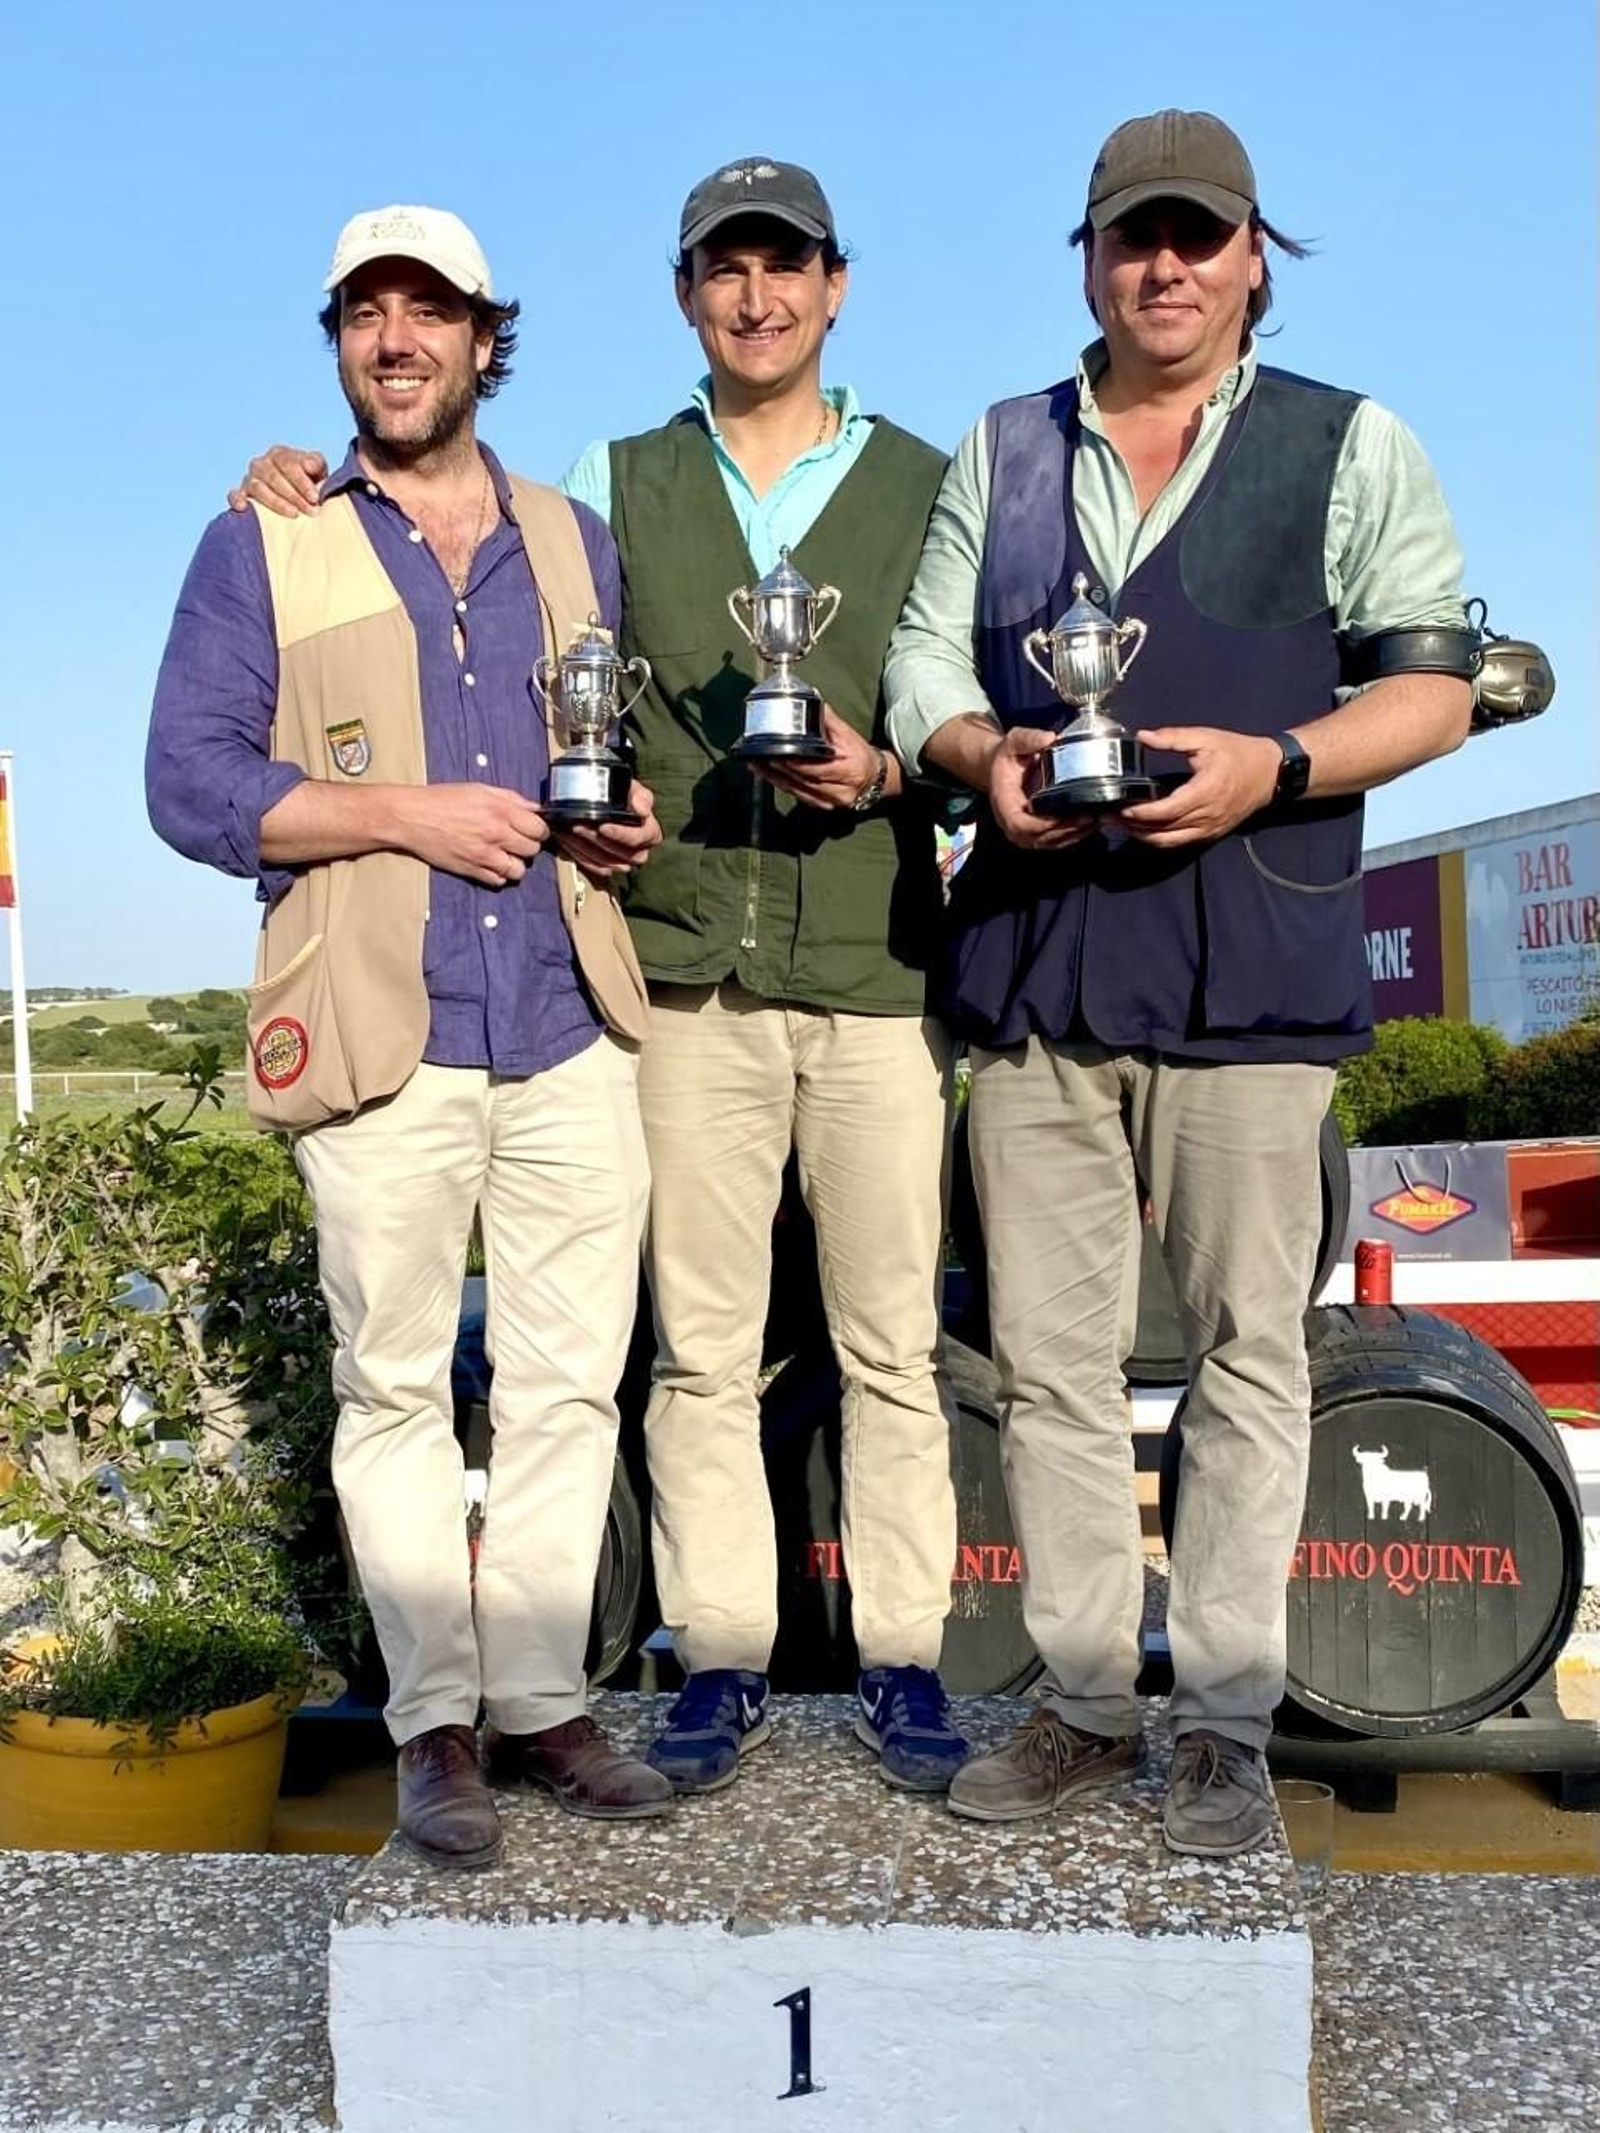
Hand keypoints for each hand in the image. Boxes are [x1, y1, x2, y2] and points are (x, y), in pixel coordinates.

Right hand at [227, 445, 327, 516]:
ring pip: (258, 488)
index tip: (314, 498)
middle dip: (294, 495)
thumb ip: (316, 463)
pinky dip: (237, 499)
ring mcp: (249, 479)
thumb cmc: (310, 480)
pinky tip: (243, 508)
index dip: (302, 481)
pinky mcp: (242, 494)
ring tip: (294, 514)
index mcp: (279, 454)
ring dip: (276, 503)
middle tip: (310, 511)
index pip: (288, 464)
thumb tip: (308, 465)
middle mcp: (261, 464)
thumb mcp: (318, 468)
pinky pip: (235, 494)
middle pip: (274, 477)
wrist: (301, 495)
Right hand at [391, 783, 548, 884]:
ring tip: (503, 854)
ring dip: (514, 864)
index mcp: (500, 810)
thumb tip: (535, 808)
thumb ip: (511, 799)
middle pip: (532, 850)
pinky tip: (490, 863)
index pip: (539, 828)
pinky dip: (498, 875)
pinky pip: (498, 881)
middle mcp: (495, 834)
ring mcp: (483, 855)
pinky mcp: (471, 870)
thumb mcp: (480, 789)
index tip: (532, 830)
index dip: (538, 830)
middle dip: (527, 846)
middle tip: (516, 841)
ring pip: (518, 870)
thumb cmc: (443, 800)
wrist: (411, 817)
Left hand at [550, 782, 662, 877]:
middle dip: (601, 842)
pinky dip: (581, 856)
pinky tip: (569, 841)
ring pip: (611, 865)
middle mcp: (639, 849)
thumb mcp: (628, 785)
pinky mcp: (605, 865)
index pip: (645, 838)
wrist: (591, 793)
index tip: (603, 827)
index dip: (624, 835)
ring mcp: (622, 860)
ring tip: (571, 830)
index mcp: (649, 830)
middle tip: (579, 827)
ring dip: (588, 849)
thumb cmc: (615, 790)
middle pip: (629, 856)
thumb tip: (642, 809)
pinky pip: (596, 869)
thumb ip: (639, 794)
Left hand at [752, 706, 885, 810]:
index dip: (798, 764)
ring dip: (775, 779)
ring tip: (757, 767)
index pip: (819, 770)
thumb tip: (815, 704)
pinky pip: (798, 796)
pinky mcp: (822, 805)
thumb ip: (830, 721)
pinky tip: (768, 777)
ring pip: (798, 791)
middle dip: (780, 771)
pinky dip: (782, 785)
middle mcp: (840, 792)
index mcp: (849, 772)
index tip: (780, 755)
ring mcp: (831, 802)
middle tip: (760, 759)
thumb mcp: (849, 734)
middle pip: (805, 782)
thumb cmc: (860, 754)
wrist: (873, 777)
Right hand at [989, 726, 1097, 850]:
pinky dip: (1076, 834)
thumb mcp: (1013, 742)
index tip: (1063, 816)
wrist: (1002, 770)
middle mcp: (1013, 824)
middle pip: (1041, 838)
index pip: (1021, 825)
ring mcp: (1026, 832)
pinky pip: (1058, 840)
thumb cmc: (1007, 758)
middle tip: (1091, 817)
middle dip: (1067, 829)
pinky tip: (1092, 823)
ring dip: (1075, 833)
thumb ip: (1028, 739)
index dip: (1042, 825)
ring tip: (1097, 819)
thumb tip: (1049, 738)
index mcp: (1004, 804)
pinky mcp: (1039, 833)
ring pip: (1052, 842)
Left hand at [1118, 728, 1280, 847]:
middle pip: (1162, 831)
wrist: (1270, 773)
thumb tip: (1143, 736)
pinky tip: (1142, 830)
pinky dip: (1158, 840)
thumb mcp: (1206, 738)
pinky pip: (1179, 843)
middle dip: (1133, 826)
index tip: (1120, 807)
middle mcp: (1206, 816)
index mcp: (1205, 792)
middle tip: (1109, 817)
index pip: (1165, 811)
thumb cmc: (1239, 753)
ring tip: (1120, 825)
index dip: (1140, 813)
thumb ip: (1173, 738)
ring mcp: (1209, 829)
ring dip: (1142, 837)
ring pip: (1168, 842)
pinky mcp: (1210, 835)